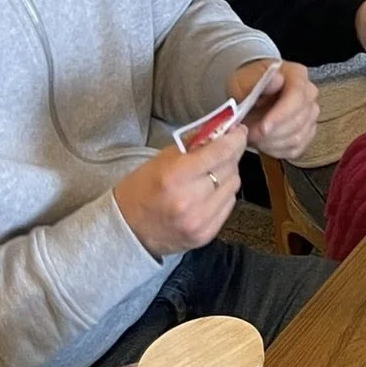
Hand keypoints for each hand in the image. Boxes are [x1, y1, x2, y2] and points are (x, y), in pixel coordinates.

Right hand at [113, 126, 248, 258]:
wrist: (126, 231)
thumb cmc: (141, 189)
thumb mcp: (162, 159)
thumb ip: (194, 145)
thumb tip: (223, 131)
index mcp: (175, 176)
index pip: (221, 152)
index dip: (235, 138)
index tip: (239, 131)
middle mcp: (190, 200)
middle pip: (230, 168)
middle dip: (232, 154)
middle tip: (226, 148)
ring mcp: (199, 221)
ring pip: (233, 186)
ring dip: (228, 174)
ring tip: (213, 171)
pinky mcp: (206, 235)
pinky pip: (228, 205)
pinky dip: (224, 194)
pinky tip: (210, 191)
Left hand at [229, 59, 318, 161]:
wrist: (249, 95)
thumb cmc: (247, 85)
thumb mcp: (243, 80)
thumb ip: (257, 80)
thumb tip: (277, 79)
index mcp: (297, 75)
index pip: (297, 96)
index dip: (281, 115)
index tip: (263, 128)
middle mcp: (309, 94)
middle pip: (299, 119)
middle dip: (271, 132)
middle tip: (248, 134)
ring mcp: (310, 114)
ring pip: (297, 137)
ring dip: (271, 143)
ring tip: (253, 136)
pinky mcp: (307, 133)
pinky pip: (296, 149)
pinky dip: (276, 150)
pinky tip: (263, 142)